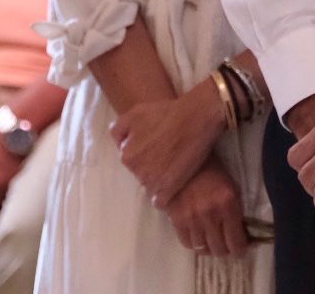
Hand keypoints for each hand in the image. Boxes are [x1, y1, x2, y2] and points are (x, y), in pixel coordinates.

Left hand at [110, 84, 224, 207]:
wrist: (196, 117)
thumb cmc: (166, 112)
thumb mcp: (135, 113)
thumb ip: (119, 130)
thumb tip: (118, 145)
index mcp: (127, 156)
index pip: (131, 162)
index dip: (144, 155)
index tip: (156, 148)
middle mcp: (137, 171)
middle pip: (141, 175)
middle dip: (151, 167)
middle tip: (166, 155)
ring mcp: (153, 182)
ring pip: (151, 187)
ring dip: (159, 181)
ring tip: (174, 166)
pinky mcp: (169, 189)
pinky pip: (160, 201)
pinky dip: (166, 195)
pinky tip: (175, 182)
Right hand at [165, 159, 247, 258]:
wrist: (185, 160)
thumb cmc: (213, 172)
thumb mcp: (232, 189)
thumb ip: (237, 213)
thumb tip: (242, 236)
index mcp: (229, 204)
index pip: (236, 242)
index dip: (240, 251)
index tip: (240, 250)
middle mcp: (211, 215)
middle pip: (219, 250)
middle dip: (225, 250)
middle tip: (225, 244)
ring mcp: (192, 218)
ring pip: (203, 249)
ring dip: (209, 247)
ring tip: (211, 240)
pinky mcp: (176, 219)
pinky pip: (187, 243)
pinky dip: (194, 243)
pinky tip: (197, 236)